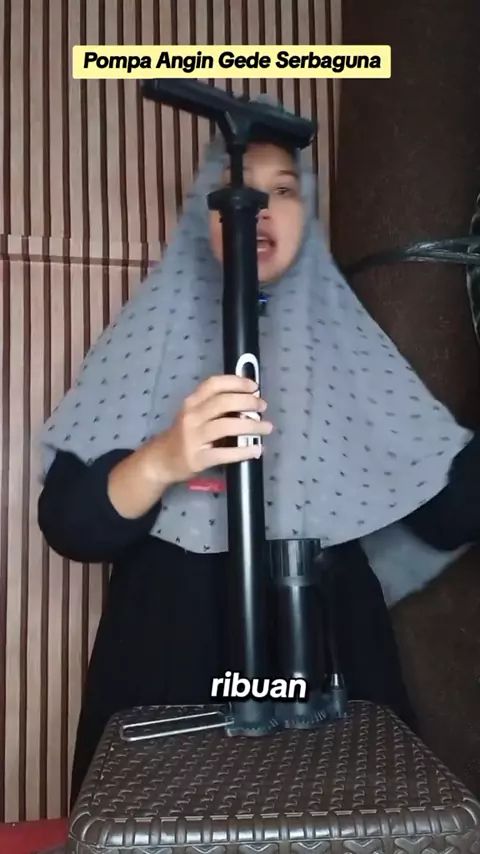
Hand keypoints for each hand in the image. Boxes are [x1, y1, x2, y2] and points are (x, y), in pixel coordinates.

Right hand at [148, 374, 272, 486]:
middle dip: (248, 402)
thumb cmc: (184, 434)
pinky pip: (224, 453)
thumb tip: (248, 399)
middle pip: (223, 403)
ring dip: (251, 426)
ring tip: (267, 428)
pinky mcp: (198, 458)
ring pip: (227, 426)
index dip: (236, 382)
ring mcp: (194, 437)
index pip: (214, 384)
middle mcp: (191, 416)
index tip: (254, 386)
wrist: (162, 460)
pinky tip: (256, 450)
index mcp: (191, 402)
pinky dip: (244, 451)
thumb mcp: (193, 414)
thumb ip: (214, 405)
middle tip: (262, 407)